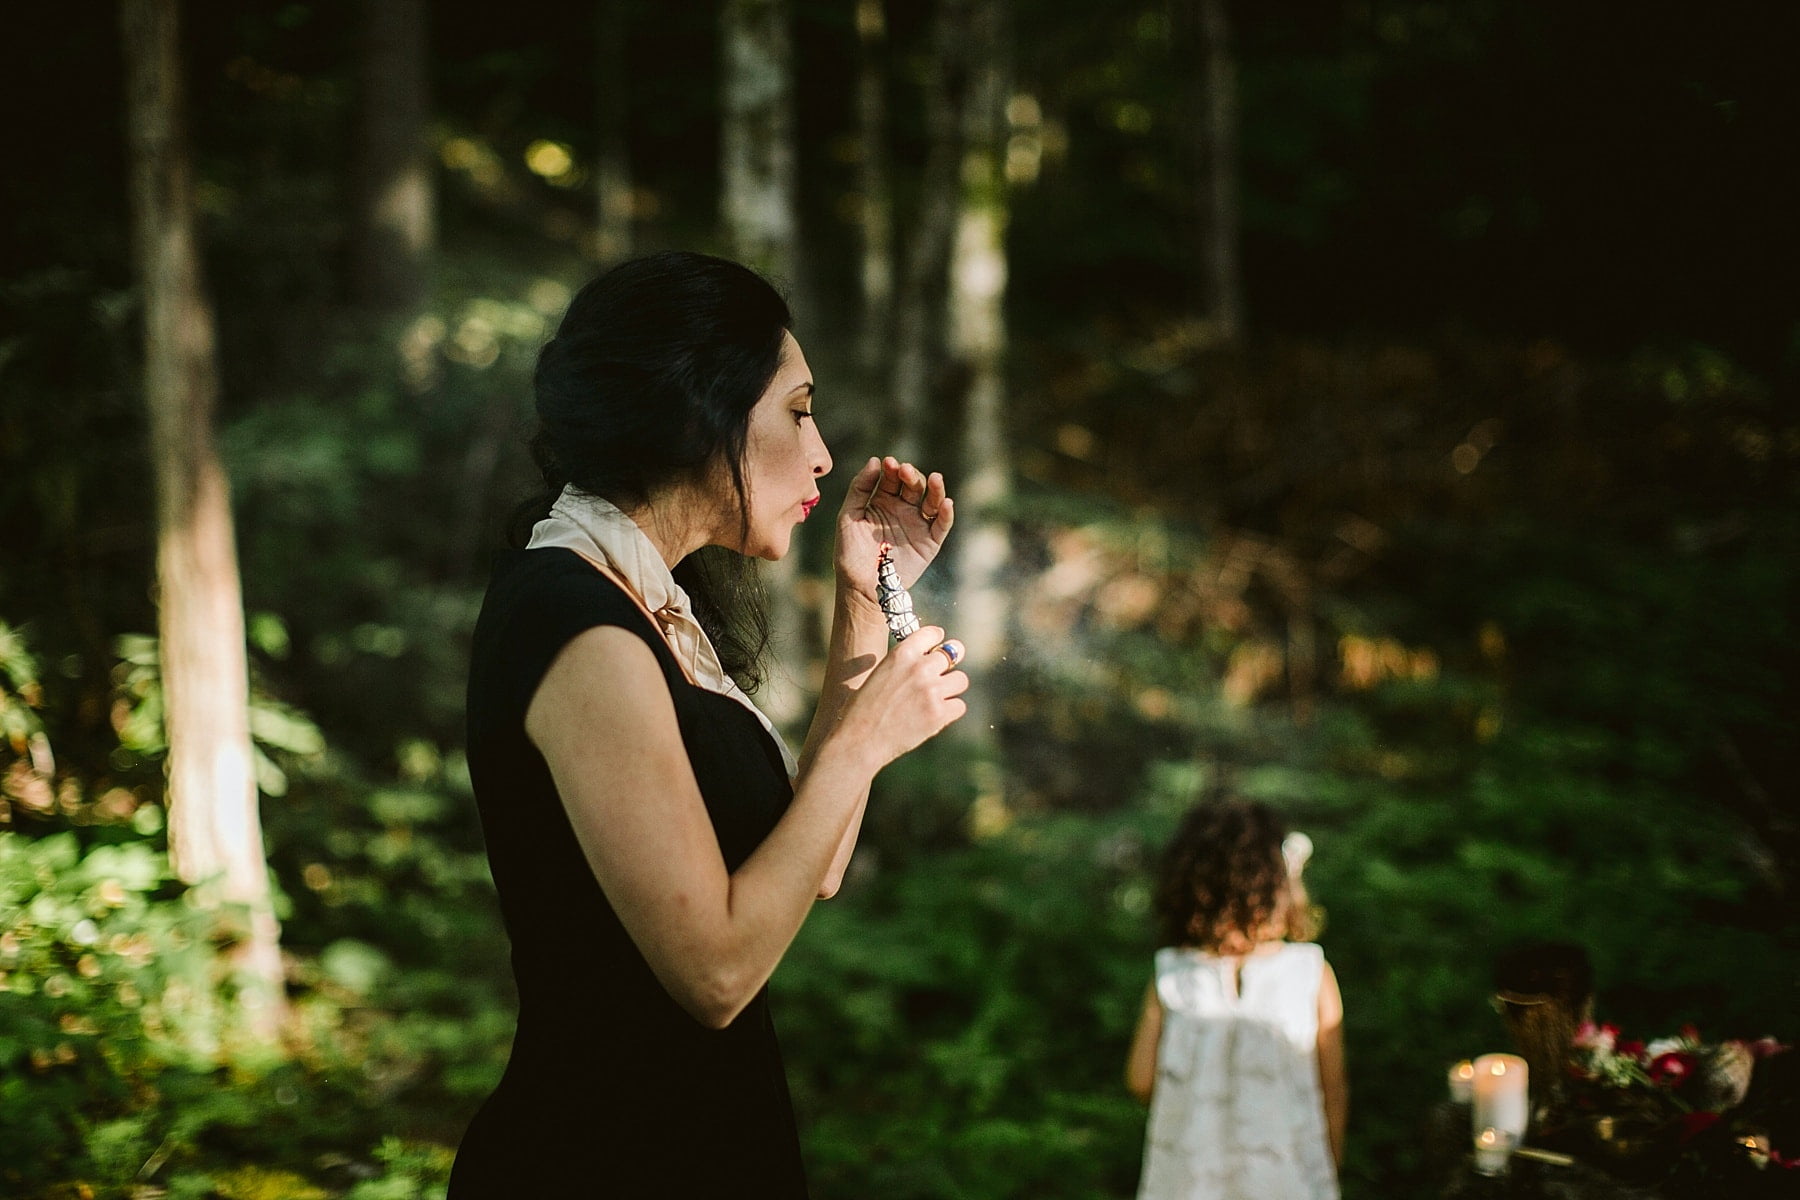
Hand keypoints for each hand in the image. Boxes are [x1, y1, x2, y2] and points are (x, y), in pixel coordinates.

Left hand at [835, 456, 953, 604]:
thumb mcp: (848, 517)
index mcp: (882, 502)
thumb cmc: (850, 553)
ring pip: (931, 501)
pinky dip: (946, 514)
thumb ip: (860, 489)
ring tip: (935, 478)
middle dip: (911, 476)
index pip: (892, 479)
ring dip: (934, 488)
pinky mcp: (929, 543)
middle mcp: (902, 510)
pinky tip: (946, 503)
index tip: (888, 463)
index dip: (892, 469)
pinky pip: (941, 525)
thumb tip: (875, 461)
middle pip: (913, 486)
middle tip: (904, 470)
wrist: (860, 587)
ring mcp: (917, 525)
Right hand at [836, 625, 968, 769]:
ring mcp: (932, 691)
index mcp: (902, 654)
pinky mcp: (939, 714)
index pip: (933, 633)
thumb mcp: (879, 673)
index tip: (939, 645)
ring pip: (961, 680)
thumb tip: (927, 659)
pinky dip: (950, 711)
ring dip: (952, 688)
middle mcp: (920, 668)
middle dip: (951, 662)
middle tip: (944, 672)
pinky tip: (934, 715)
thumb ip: (904, 664)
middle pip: (953, 653)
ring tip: (937, 698)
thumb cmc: (863, 708)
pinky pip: (959, 706)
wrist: (859, 739)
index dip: (937, 640)